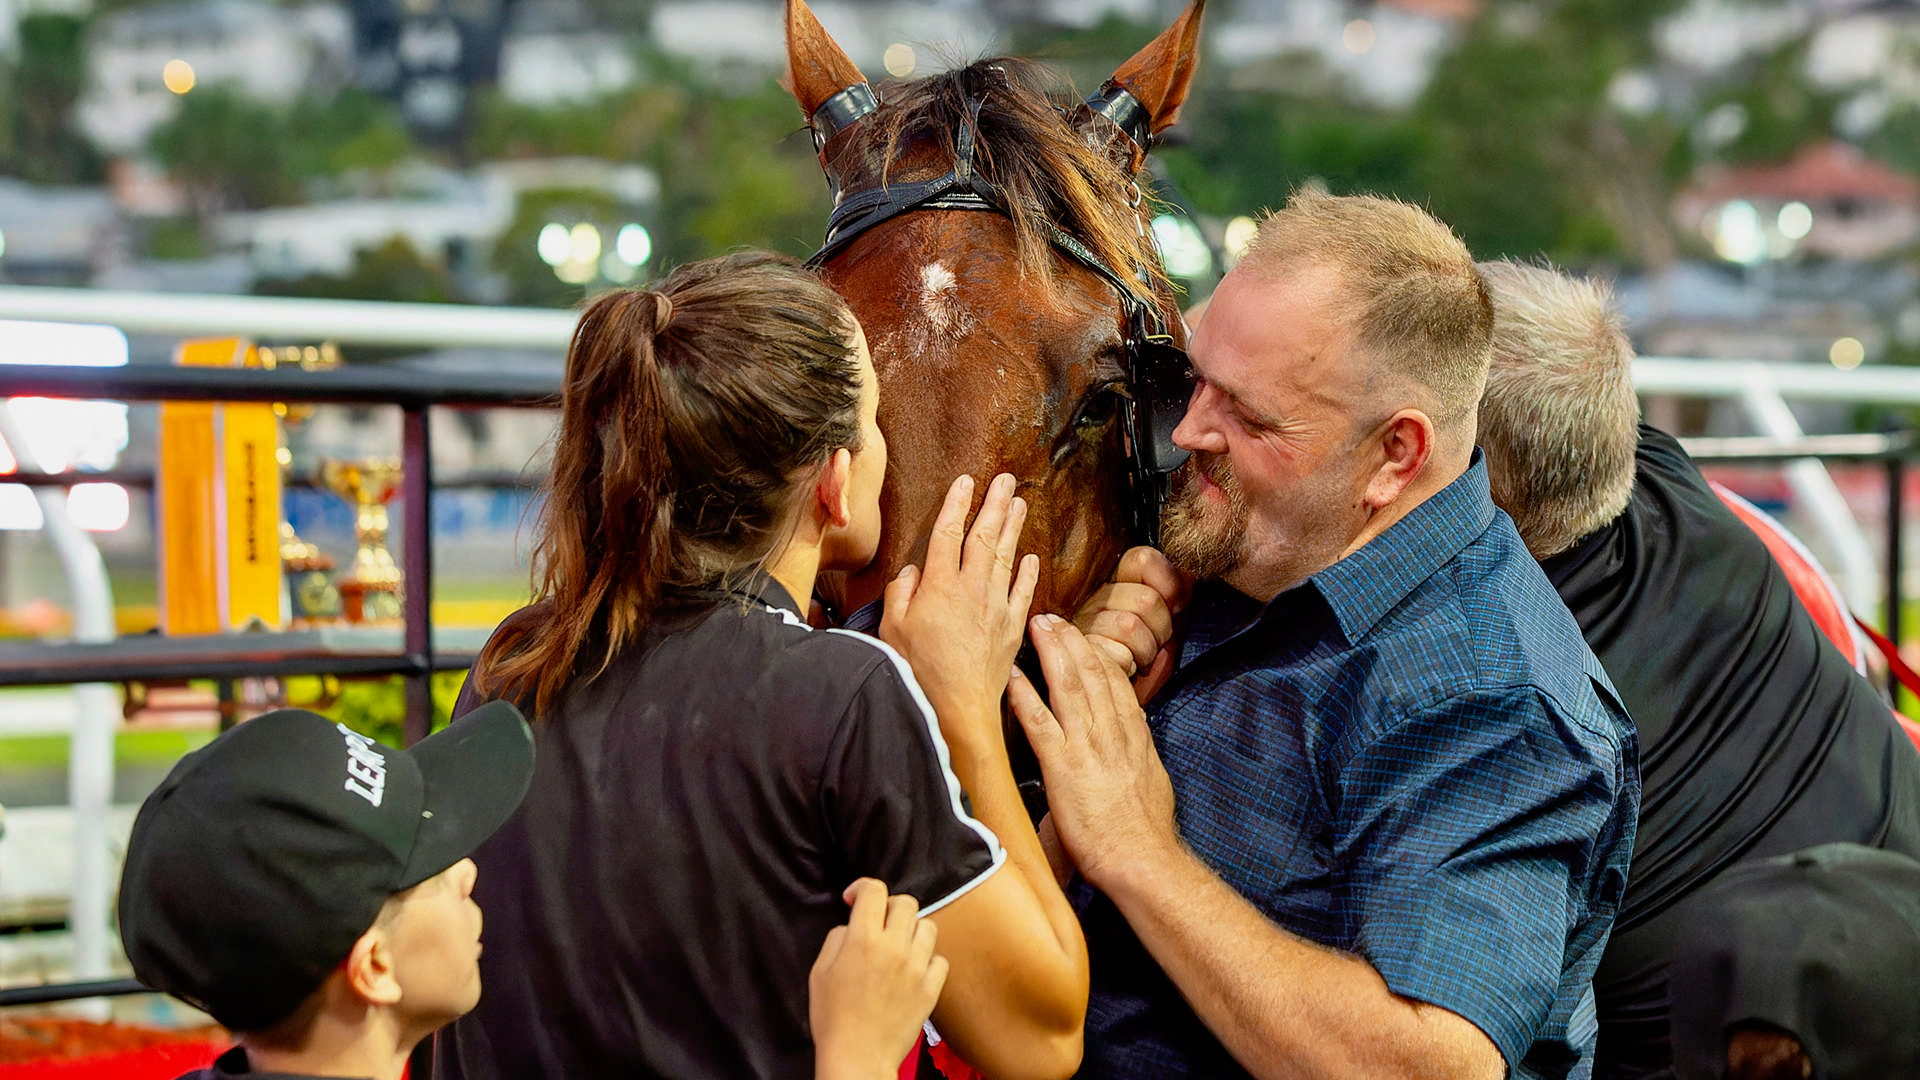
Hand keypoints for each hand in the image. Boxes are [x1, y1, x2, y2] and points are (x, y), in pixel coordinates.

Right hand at [810, 879, 948, 1079]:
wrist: (857, 1057)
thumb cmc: (833, 1019)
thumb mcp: (819, 972)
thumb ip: (836, 939)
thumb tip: (851, 926)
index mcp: (862, 940)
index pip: (873, 890)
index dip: (862, 887)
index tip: (855, 899)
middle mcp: (893, 948)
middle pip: (906, 903)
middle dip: (890, 906)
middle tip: (880, 921)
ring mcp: (916, 968)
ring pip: (928, 926)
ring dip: (912, 930)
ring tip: (900, 946)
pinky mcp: (930, 989)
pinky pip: (940, 959)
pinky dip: (929, 960)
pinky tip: (914, 970)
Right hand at [880, 473, 1039, 746]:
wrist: (957, 705)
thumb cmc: (919, 669)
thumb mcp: (892, 628)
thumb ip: (901, 592)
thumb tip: (912, 571)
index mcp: (939, 585)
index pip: (948, 533)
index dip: (956, 504)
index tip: (964, 482)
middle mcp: (971, 588)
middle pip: (984, 536)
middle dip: (994, 503)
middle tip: (1004, 479)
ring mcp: (996, 607)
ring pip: (1007, 557)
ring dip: (1013, 527)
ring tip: (1019, 502)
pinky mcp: (1012, 627)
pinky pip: (1023, 592)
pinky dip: (1027, 572)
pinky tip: (1030, 557)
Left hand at [1009, 614, 1179, 891]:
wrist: (1142, 858)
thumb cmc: (1146, 832)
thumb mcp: (1152, 781)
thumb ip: (1138, 757)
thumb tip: (1133, 746)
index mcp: (1134, 735)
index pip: (1115, 682)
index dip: (1096, 655)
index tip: (1081, 636)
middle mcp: (1112, 733)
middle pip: (1091, 673)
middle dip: (1071, 641)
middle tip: (1052, 618)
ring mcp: (1087, 747)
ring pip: (1068, 686)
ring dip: (1050, 652)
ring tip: (1035, 627)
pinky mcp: (1063, 767)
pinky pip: (1040, 722)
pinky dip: (1025, 695)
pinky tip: (1012, 676)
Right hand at [1072, 546, 1190, 702]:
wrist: (1118, 700)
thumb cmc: (1143, 659)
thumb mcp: (1164, 622)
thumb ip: (1175, 595)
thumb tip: (1189, 577)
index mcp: (1116, 583)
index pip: (1144, 558)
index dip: (1169, 582)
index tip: (1175, 605)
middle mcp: (1095, 599)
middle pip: (1145, 598)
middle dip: (1162, 628)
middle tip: (1155, 642)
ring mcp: (1082, 625)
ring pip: (1130, 624)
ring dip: (1147, 650)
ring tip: (1141, 658)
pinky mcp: (1079, 652)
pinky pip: (1118, 653)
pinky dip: (1131, 666)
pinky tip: (1126, 669)